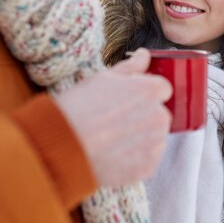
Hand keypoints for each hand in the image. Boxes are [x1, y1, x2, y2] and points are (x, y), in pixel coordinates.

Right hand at [54, 48, 171, 187]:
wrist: (61, 147)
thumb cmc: (78, 108)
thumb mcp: (102, 78)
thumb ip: (130, 67)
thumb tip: (144, 55)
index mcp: (151, 90)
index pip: (162, 89)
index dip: (144, 93)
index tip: (127, 100)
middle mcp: (159, 116)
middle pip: (159, 113)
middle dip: (143, 116)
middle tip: (114, 122)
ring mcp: (155, 144)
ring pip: (155, 137)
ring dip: (140, 138)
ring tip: (111, 139)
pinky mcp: (148, 167)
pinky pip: (147, 159)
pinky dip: (134, 159)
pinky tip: (112, 154)